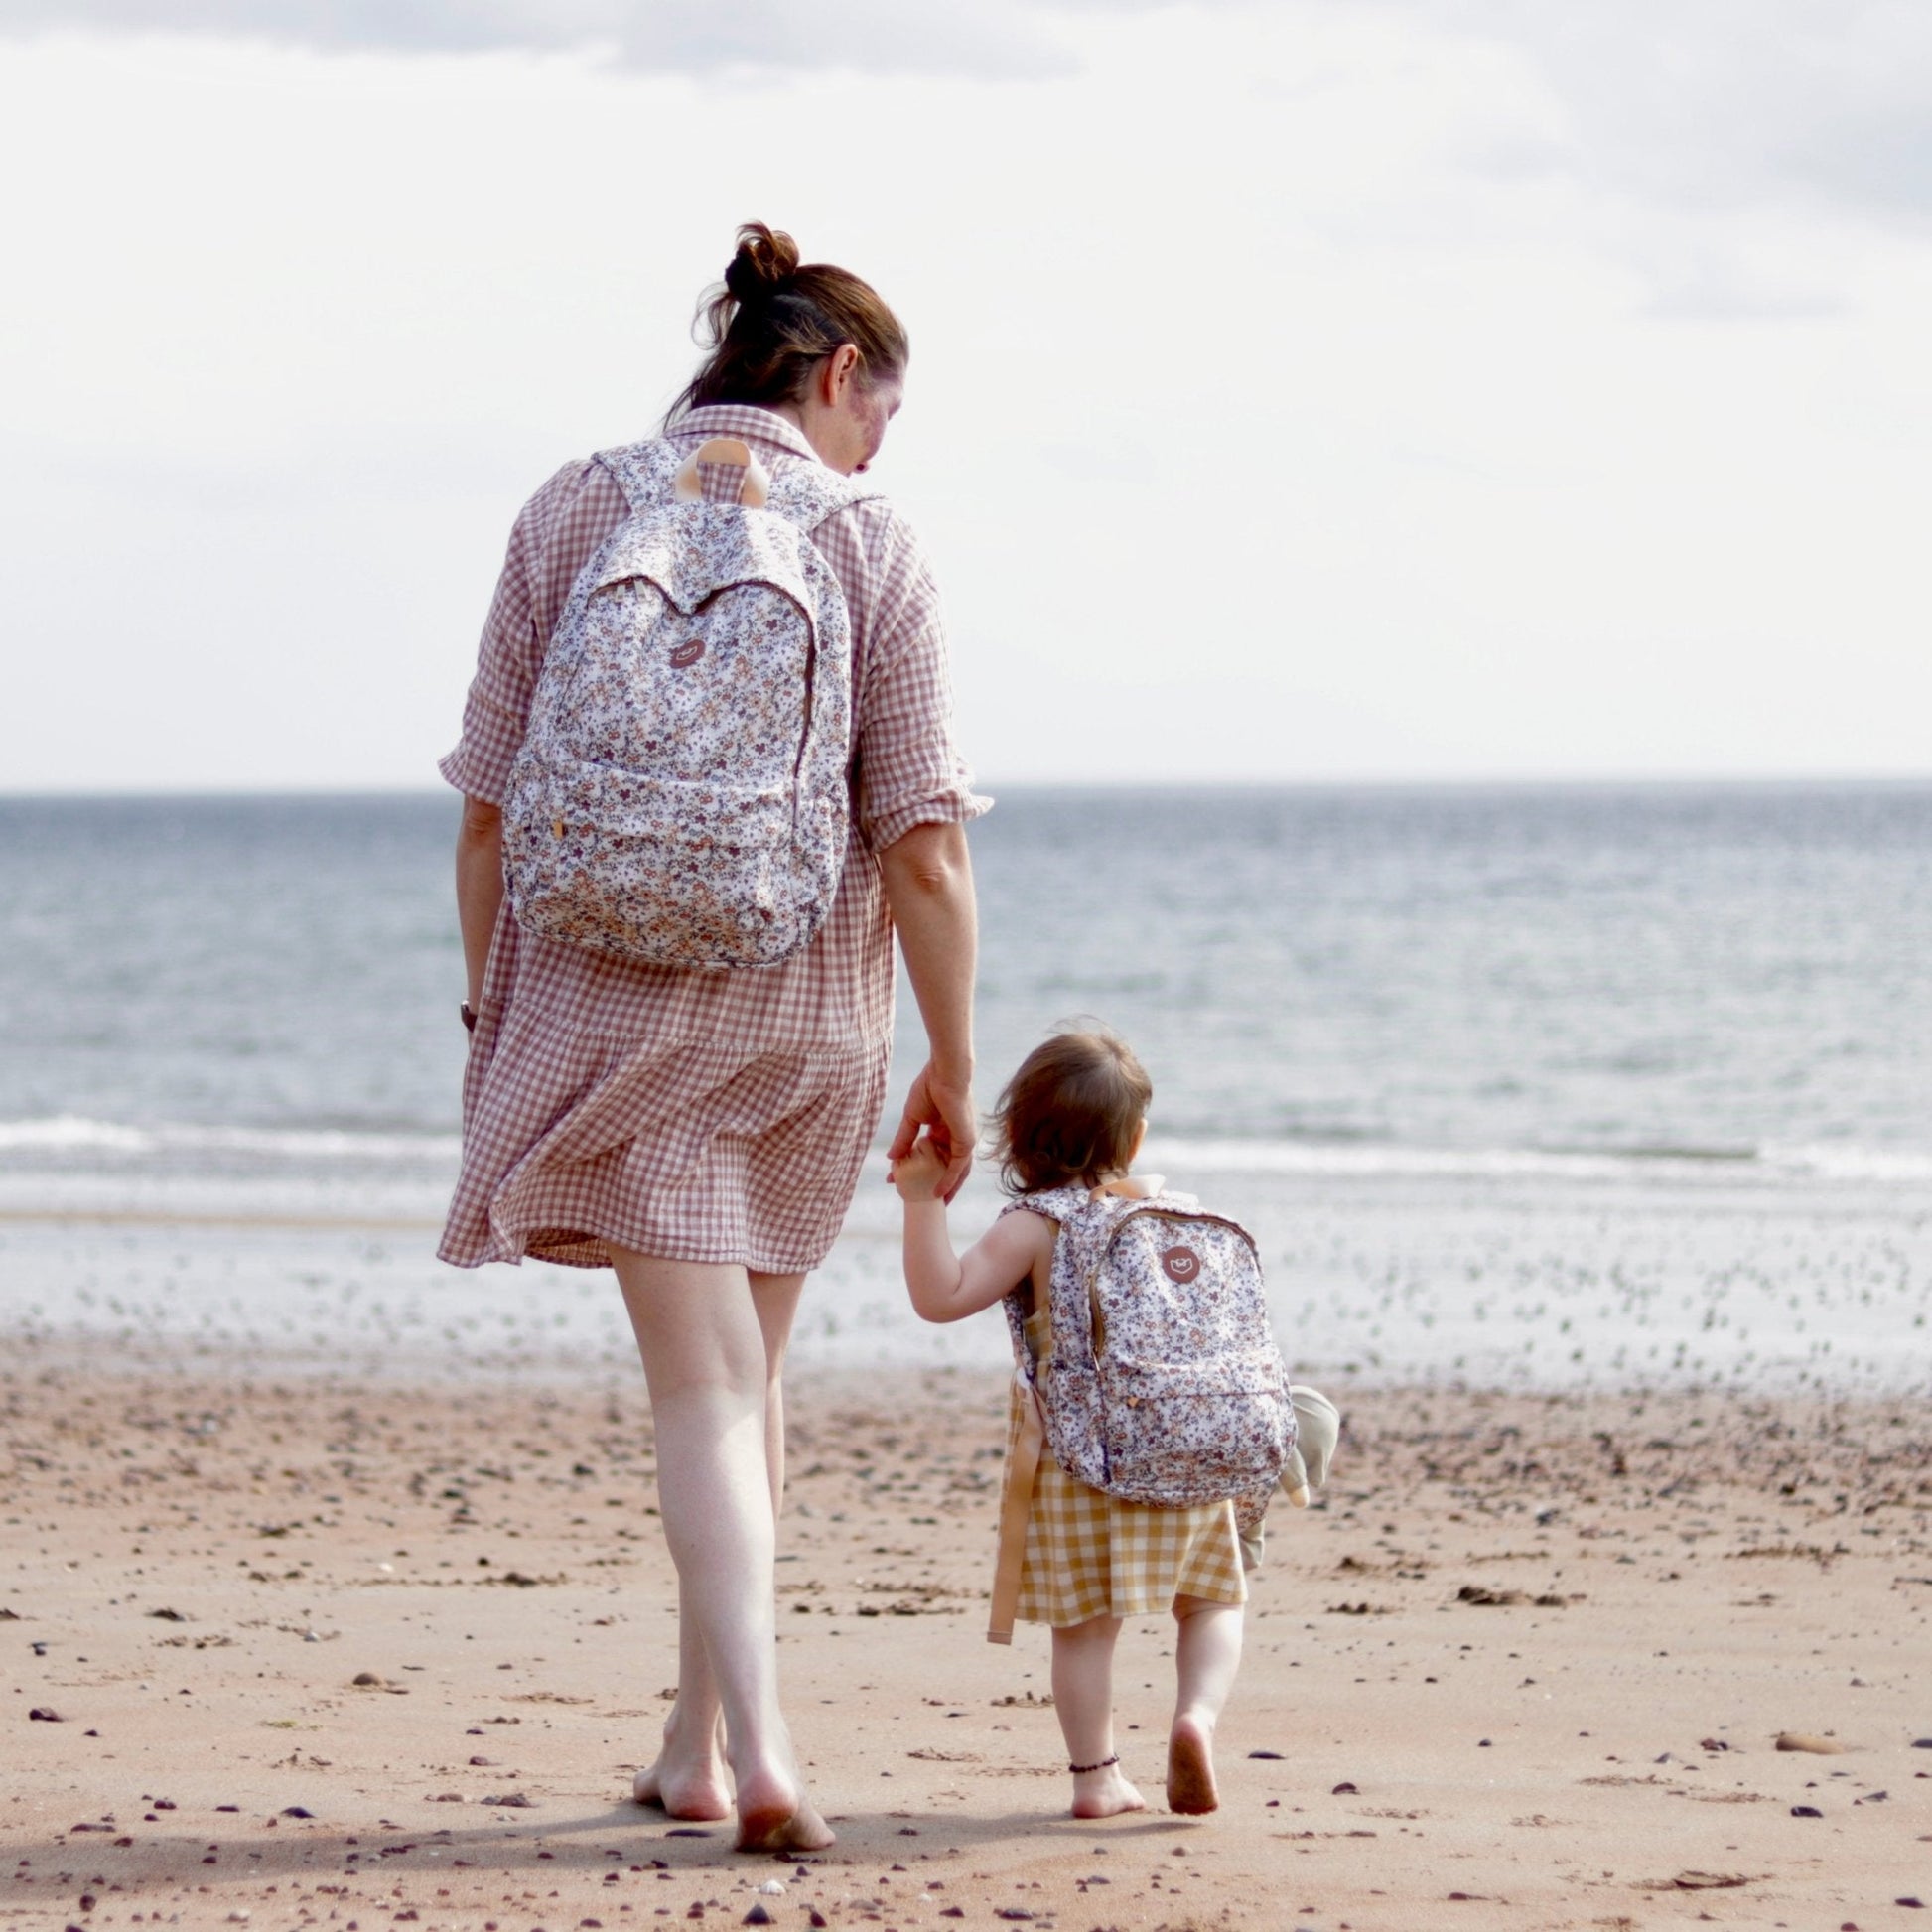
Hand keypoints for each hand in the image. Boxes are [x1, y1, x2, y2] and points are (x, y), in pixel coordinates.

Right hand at [887, 1061, 975, 1202]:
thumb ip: (904, 1139)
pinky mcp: (967, 1141)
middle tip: (925, 1198)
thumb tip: (891, 1158)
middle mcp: (956, 1136)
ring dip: (945, 1187)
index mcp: (944, 1129)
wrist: (944, 1073)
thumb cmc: (929, 1088)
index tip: (901, 1180)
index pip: (932, 1155)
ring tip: (935, 1203)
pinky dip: (950, 1180)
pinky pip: (959, 1166)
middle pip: (947, 1165)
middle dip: (935, 1182)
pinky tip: (939, 1192)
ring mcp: (963, 1139)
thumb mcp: (912, 1118)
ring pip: (956, 1170)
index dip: (919, 1169)